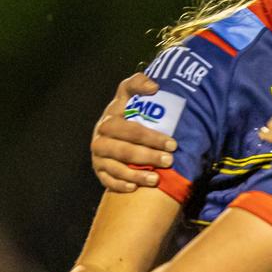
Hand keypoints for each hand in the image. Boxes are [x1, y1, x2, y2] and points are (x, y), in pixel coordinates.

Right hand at [91, 73, 176, 191]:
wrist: (110, 131)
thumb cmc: (126, 113)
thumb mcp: (128, 95)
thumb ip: (138, 83)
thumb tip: (154, 87)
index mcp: (110, 119)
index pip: (131, 128)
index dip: (151, 136)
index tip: (173, 143)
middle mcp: (100, 138)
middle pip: (124, 149)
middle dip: (148, 156)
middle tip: (169, 160)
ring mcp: (98, 155)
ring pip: (116, 167)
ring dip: (136, 174)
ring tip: (156, 179)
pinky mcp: (98, 170)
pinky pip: (108, 181)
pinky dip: (120, 184)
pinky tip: (134, 188)